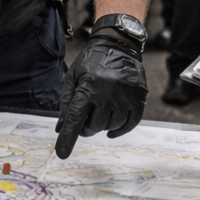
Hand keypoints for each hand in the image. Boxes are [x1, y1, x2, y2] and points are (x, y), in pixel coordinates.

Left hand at [54, 30, 147, 158]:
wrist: (118, 45)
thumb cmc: (92, 62)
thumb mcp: (73, 77)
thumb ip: (66, 102)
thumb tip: (61, 128)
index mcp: (88, 88)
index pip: (75, 119)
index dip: (68, 138)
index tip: (62, 153)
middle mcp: (107, 94)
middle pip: (93, 127)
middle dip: (85, 127)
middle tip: (85, 118)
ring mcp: (125, 98)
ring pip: (111, 127)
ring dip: (102, 126)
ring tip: (99, 112)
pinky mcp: (139, 99)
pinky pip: (130, 125)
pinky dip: (119, 130)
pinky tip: (111, 130)